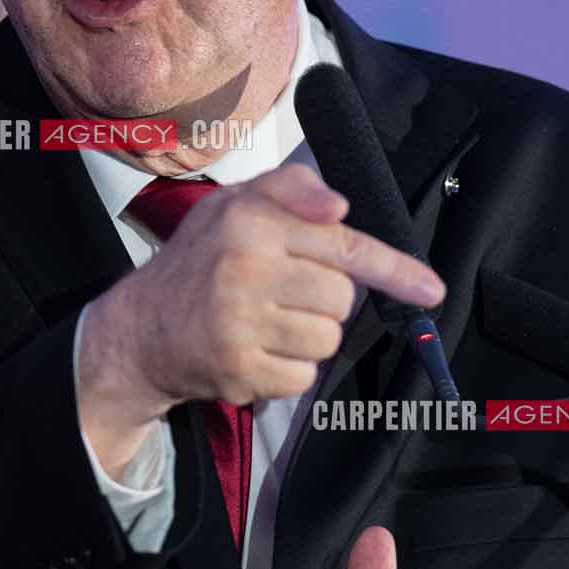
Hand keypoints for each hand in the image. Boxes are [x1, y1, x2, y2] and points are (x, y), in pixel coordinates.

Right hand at [76, 163, 444, 477]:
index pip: (343, 245)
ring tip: (265, 325)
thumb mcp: (232, 205)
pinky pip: (304, 379)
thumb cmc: (199, 263)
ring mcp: (240, 322)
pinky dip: (288, 372)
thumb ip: (288, 189)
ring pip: (326, 340)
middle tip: (282, 296)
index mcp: (250, 222)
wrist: (138, 329)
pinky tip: (255, 353)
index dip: (395, 269)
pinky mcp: (238, 369)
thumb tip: (338, 205)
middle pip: (342, 299)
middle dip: (323, 302)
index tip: (430, 290)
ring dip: (306, 338)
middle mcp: (245, 268)